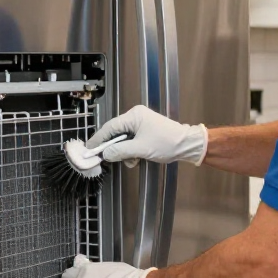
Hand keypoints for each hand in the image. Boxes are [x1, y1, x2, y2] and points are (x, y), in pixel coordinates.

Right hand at [86, 105, 206, 165]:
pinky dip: (132, 151)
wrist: (187, 145)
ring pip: (124, 139)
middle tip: (110, 159)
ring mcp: (141, 123)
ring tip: (134, 160)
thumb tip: (105, 154)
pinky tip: (138, 158)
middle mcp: (136, 116)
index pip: (110, 127)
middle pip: (116, 133)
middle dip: (115, 148)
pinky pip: (132, 140)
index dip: (99, 138)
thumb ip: (120, 151)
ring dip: (125, 152)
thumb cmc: (166, 144)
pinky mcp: (145, 130)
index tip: (89, 148)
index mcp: (134, 116)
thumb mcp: (141, 149)